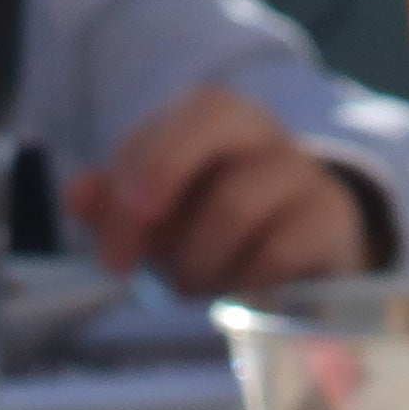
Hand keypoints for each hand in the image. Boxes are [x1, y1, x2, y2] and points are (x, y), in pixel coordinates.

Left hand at [70, 85, 376, 297]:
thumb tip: (77, 193)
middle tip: (129, 258)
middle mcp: (263, 133)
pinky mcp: (331, 221)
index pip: (170, 119)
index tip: (112, 254)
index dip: (132, 174)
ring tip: (190, 286)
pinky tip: (235, 295)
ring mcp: (304, 174)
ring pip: (236, 202)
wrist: (308, 262)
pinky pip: (277, 250)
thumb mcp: (162, 221)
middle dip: (160, 175)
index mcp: (215, 120)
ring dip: (197, 259)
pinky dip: (240, 282)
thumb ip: (115, 205)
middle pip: (216, 114)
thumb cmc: (217, 234)